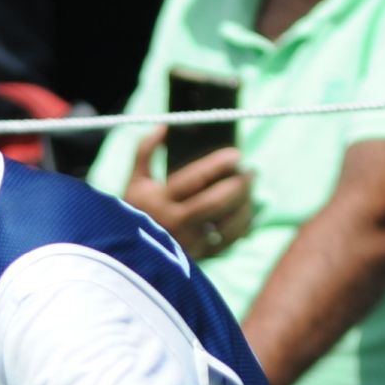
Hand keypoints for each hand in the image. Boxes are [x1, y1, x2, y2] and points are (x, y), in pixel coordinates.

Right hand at [124, 136, 256, 258]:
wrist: (133, 258)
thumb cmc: (134, 214)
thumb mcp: (134, 182)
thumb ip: (145, 151)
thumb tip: (165, 126)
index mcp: (160, 201)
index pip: (195, 179)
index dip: (218, 165)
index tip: (236, 154)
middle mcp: (176, 223)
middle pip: (217, 201)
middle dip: (239, 184)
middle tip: (250, 171)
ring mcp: (191, 243)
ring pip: (229, 222)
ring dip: (246, 202)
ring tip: (250, 187)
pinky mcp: (202, 257)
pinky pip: (231, 239)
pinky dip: (243, 223)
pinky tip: (246, 208)